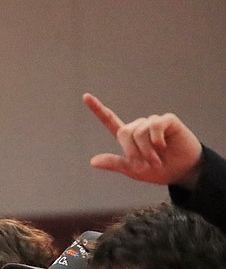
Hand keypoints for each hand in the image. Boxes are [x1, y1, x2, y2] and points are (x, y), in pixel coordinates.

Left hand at [84, 93, 202, 187]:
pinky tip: (163, 146)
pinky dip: (156, 139)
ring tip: (157, 159)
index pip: (110, 121)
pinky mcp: (167, 120)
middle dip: (133, 151)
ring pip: (139, 131)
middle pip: (125, 132)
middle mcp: (139, 127)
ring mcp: (153, 122)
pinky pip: (155, 125)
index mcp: (128, 138)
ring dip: (147, 149)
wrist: (183, 172)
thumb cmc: (159, 171)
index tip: (85, 96)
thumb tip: (92, 161)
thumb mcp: (134, 170)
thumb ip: (115, 163)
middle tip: (147, 163)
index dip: (98, 109)